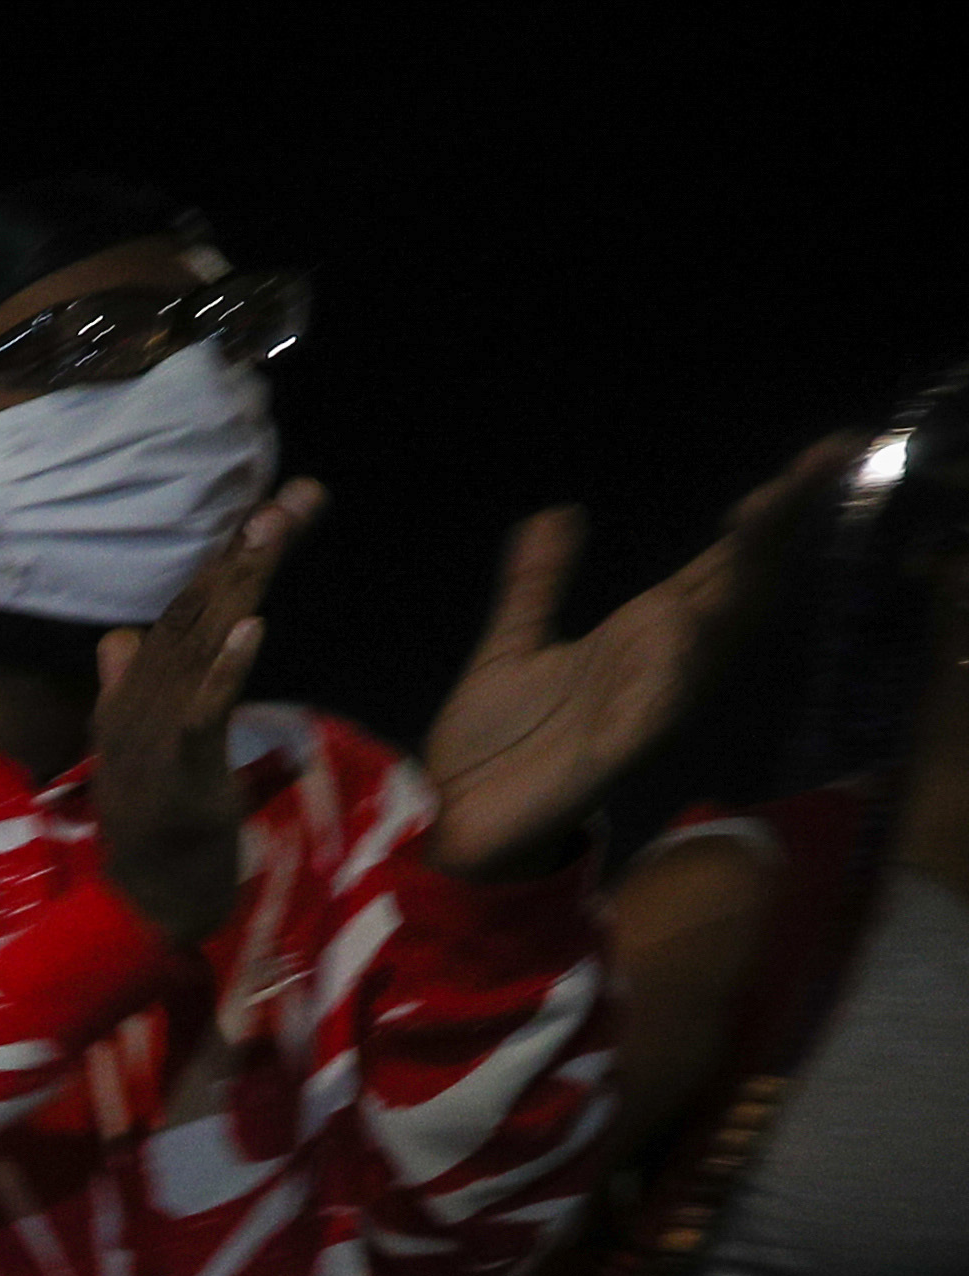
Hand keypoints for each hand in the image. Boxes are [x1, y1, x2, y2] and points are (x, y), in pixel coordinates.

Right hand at [90, 481, 322, 943]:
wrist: (146, 908)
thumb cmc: (159, 833)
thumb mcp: (147, 751)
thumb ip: (129, 691)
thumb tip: (116, 636)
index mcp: (135, 696)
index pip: (182, 611)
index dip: (225, 559)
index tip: (274, 509)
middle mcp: (139, 704)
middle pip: (195, 613)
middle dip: (244, 553)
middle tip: (293, 499)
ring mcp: (154, 736)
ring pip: (199, 647)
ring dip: (237, 588)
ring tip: (271, 532)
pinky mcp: (180, 771)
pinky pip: (205, 712)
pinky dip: (226, 670)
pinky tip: (251, 630)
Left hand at [424, 437, 853, 884]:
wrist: (451, 819)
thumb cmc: (494, 744)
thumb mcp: (513, 645)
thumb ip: (539, 584)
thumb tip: (559, 512)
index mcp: (641, 636)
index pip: (721, 563)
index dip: (769, 513)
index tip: (818, 456)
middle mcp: (659, 665)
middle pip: (736, 587)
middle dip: (776, 528)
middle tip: (824, 459)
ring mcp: (644, 708)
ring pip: (709, 639)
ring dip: (736, 580)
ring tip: (760, 513)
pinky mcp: (611, 755)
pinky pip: (654, 710)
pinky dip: (672, 672)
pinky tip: (687, 622)